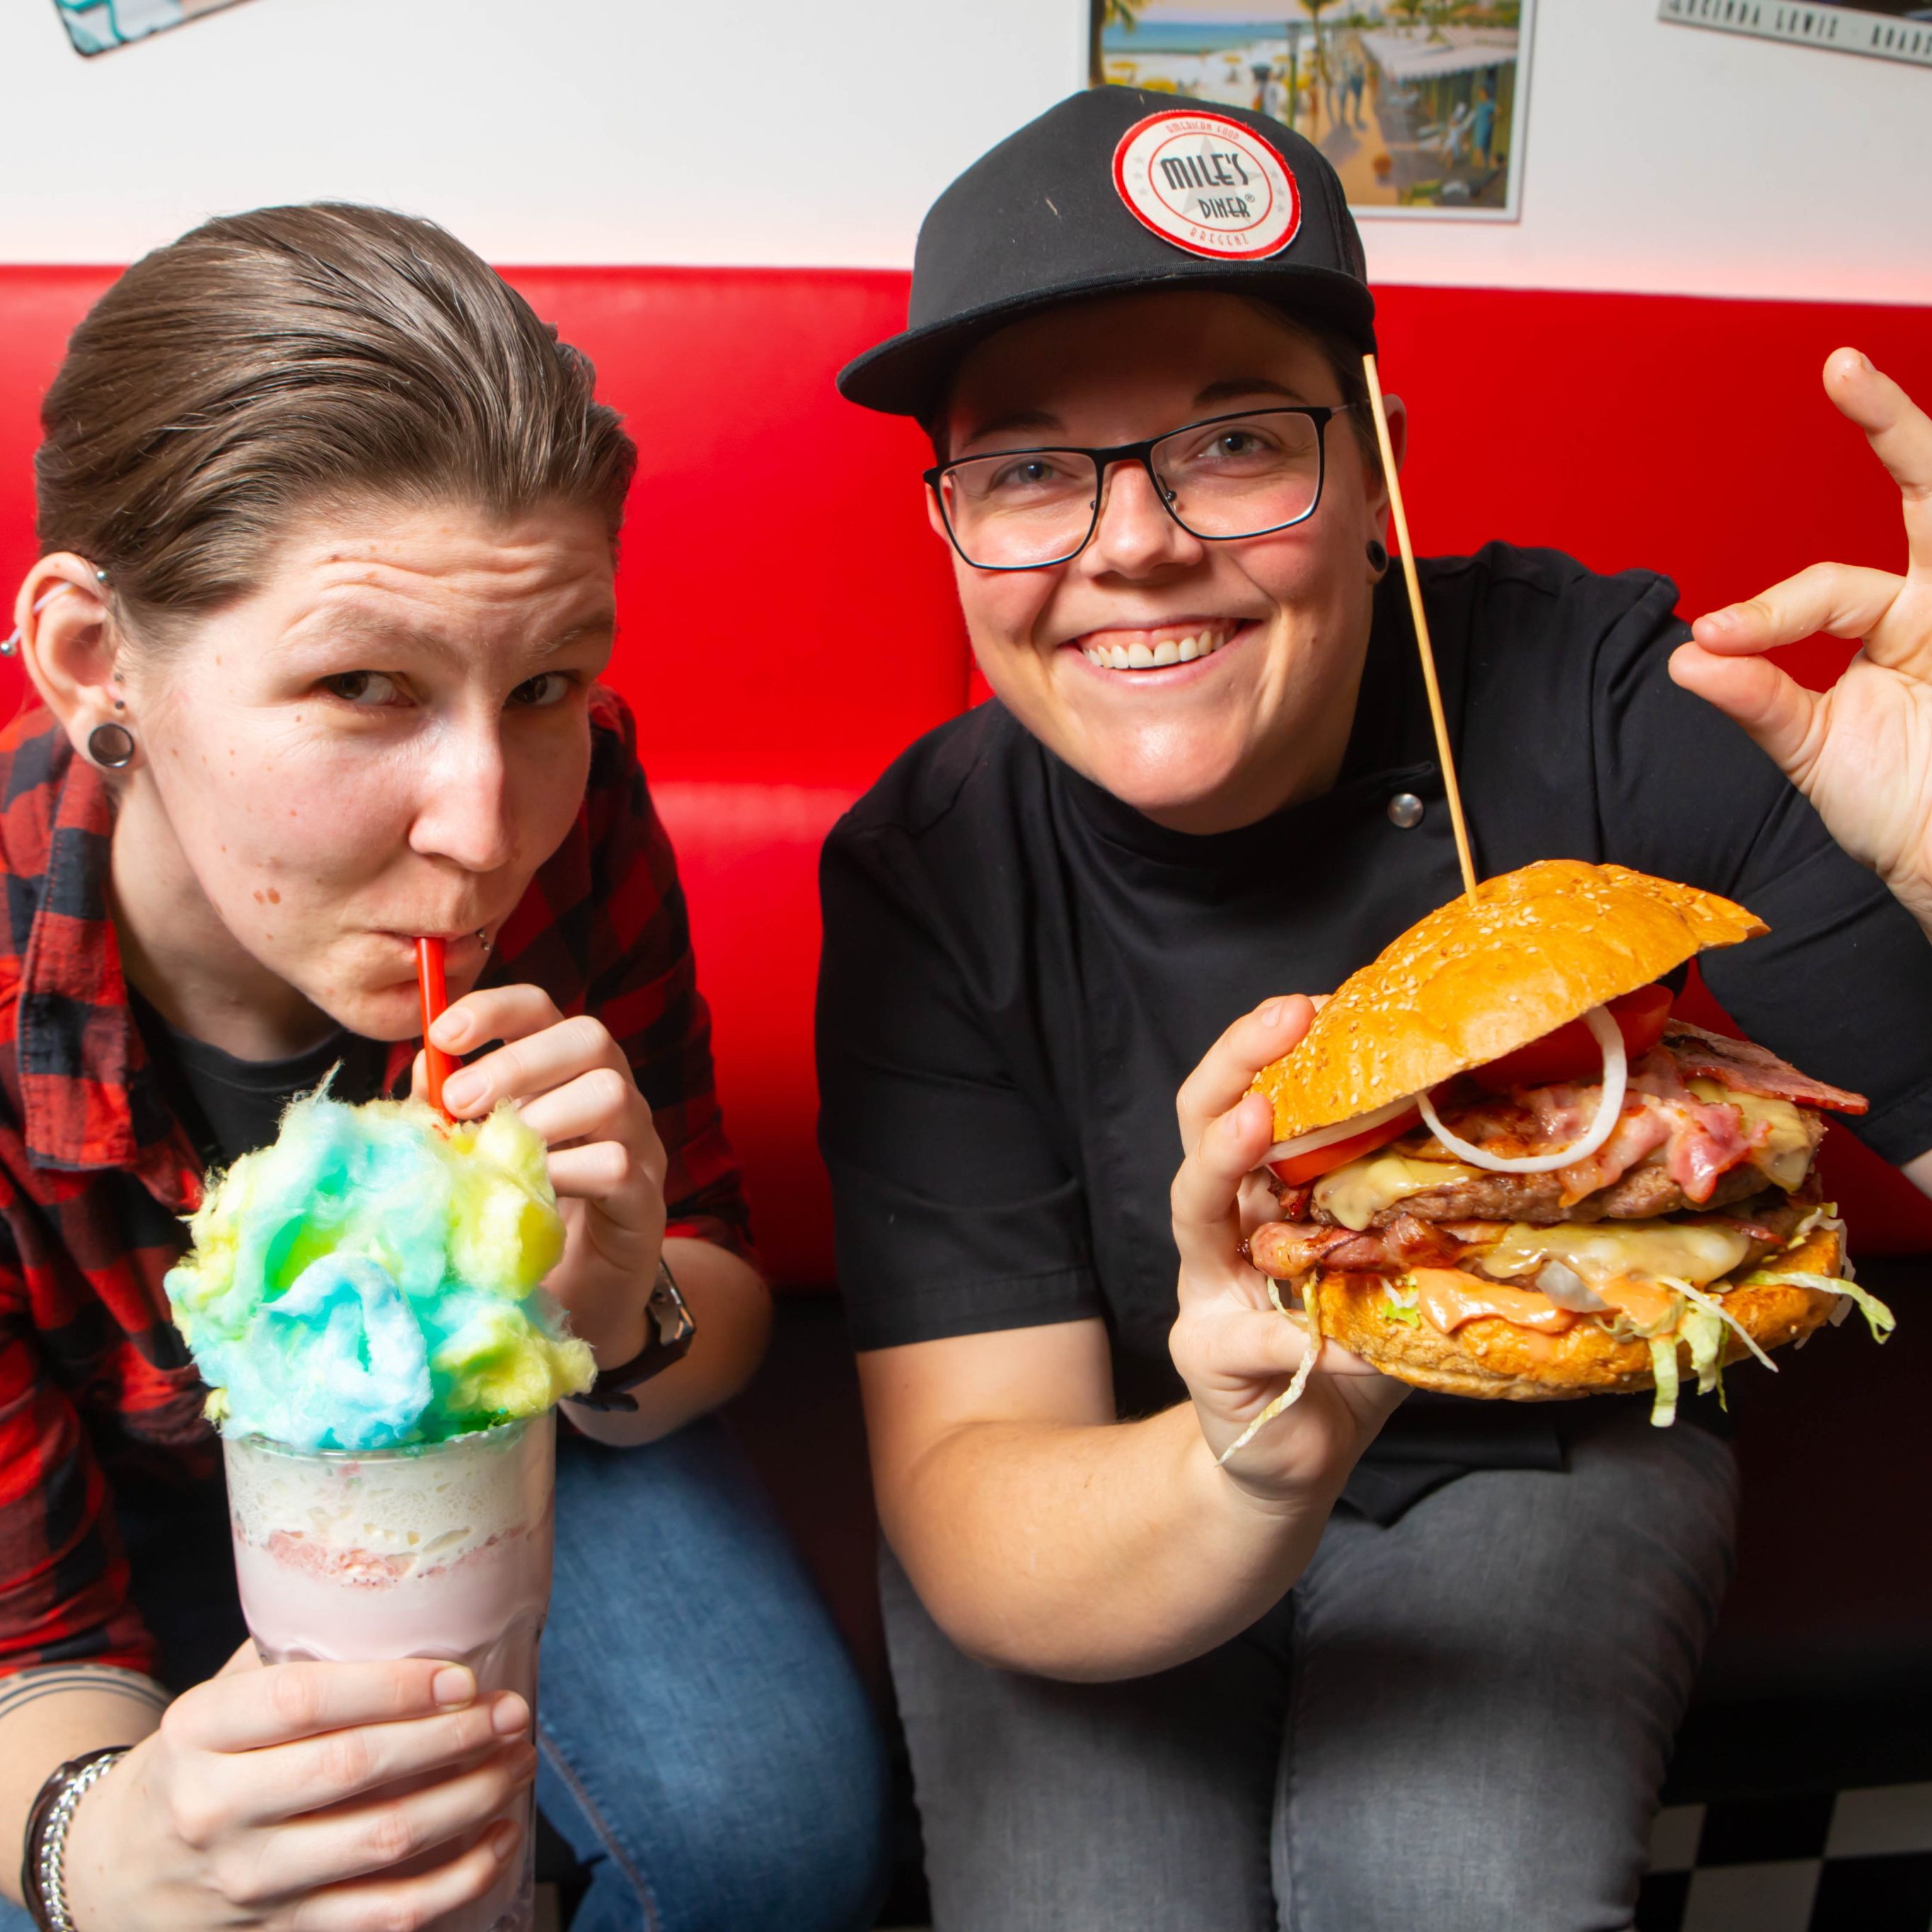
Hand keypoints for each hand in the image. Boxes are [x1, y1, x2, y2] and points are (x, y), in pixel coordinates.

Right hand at [63, 1649, 531, 1930]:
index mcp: (199, 1732)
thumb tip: (406, 1605)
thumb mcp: (219, 1701)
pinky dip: (453, 1882)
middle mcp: (216, 1809)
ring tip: (517, 1764)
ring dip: (468, 1802)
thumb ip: (294, 1657)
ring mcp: (248, 1882)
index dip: (393, 1688)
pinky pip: (383, 1916)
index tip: (462, 1678)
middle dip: (452, 1739)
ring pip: (380, 1843)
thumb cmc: (198, 1762)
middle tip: (512, 1713)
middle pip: (354, 1771)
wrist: (115, 1871)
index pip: (306, 1702)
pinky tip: (497, 1840)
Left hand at [424, 987, 667, 1363]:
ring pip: (611, 1093)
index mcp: (563, 1072)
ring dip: (542, 1117)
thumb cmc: (517, 1216)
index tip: (443, 1035)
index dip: (495, 1008)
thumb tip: (422, 1073)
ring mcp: (638, 1143)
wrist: (577, 1301)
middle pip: (589, 1037)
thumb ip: (450, 1113)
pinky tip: (528, 1192)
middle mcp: (612, 1094)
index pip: (542, 1009)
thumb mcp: (474, 1153)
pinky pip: (617, 1163)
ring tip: (496, 1154)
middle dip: (518, 1061)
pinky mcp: (647, 1199)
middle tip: (460, 1102)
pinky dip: (565, 1171)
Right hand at [1168, 996, 1407, 1505]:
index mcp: (1266, 1194)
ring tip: (1256, 1123)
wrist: (1296, 1461)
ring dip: (1224, 1158)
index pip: (1257, 1097)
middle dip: (1237, 1065)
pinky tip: (1342, 1345)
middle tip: (1285, 1021)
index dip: (1280, 1048)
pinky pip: (1254, 1338)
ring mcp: (1205, 1287)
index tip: (1323, 1002)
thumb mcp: (1391, 1276)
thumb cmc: (1348, 1355)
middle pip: (1202, 1123)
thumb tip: (1515, 1159)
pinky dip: (1300, 1339)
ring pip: (1191, 1204)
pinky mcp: (1209, 1355)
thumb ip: (1419, 1225)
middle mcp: (1223, 1227)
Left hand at [1670, 350, 1931, 933]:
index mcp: (1896, 621)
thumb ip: (1759, 701)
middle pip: (1928, 491)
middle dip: (1890, 423)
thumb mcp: (1812, 752)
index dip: (1769, 612)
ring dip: (1914, 447)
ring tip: (1862, 380)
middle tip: (1842, 364)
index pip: (1827, 590)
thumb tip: (1686, 660)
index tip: (1715, 641)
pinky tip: (1923, 541)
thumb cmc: (1895, 806)